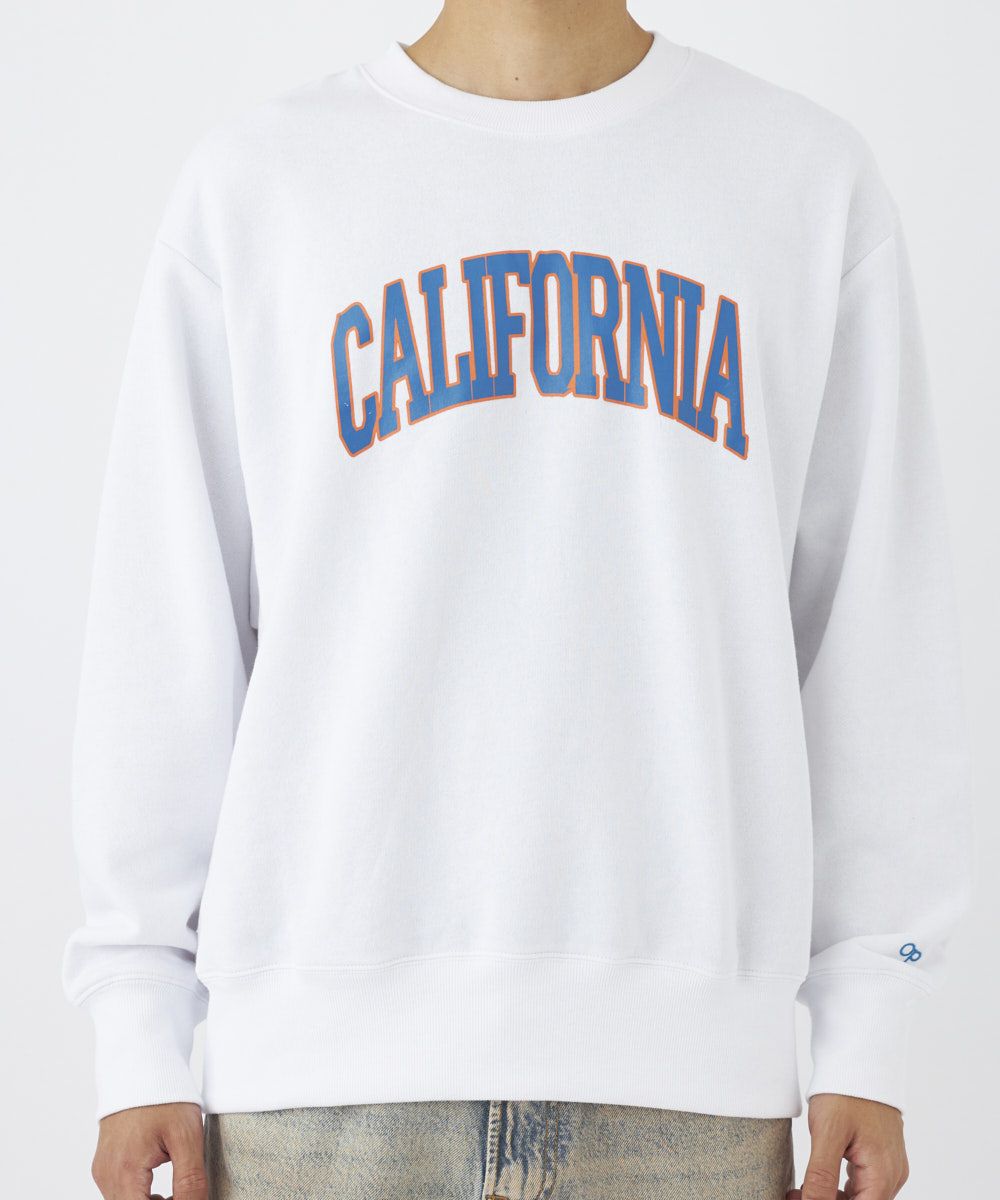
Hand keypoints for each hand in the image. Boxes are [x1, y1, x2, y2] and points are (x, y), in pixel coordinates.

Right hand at [91, 1102, 206, 1199]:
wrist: (142, 1066)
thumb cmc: (164, 1096)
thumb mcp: (186, 1137)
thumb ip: (190, 1180)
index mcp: (125, 1171)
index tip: (188, 1199)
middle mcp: (107, 1176)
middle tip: (186, 1196)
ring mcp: (104, 1170)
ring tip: (177, 1195)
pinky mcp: (105, 1165)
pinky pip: (120, 1193)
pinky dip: (140, 1198)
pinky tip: (162, 1191)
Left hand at [787, 1093, 908, 1199]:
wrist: (860, 1059)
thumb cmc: (845, 1092)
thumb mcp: (827, 1134)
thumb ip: (821, 1176)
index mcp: (883, 1174)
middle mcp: (892, 1175)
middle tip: (795, 1194)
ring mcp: (889, 1165)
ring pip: (862, 1198)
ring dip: (832, 1198)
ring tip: (800, 1190)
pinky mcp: (881, 1156)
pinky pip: (864, 1184)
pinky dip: (841, 1188)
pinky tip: (818, 1180)